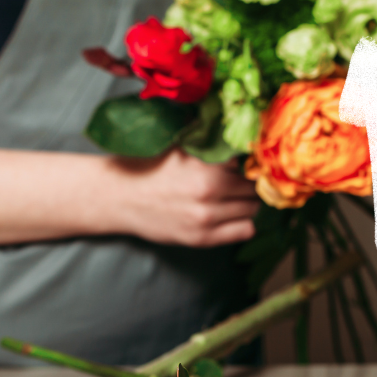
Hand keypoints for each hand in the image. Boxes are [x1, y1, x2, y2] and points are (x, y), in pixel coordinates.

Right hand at [107, 149, 258, 247]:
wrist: (123, 197)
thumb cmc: (153, 169)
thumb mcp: (183, 147)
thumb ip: (213, 144)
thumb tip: (246, 138)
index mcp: (206, 163)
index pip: (250, 162)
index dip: (248, 163)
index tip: (245, 165)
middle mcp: (209, 189)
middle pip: (253, 187)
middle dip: (248, 184)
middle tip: (238, 183)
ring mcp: (206, 216)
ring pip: (252, 209)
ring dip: (246, 204)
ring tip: (232, 200)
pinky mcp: (202, 238)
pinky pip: (245, 231)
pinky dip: (243, 224)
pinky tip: (230, 217)